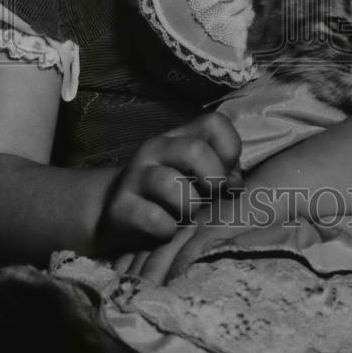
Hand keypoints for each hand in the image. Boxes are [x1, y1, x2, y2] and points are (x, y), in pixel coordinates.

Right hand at [95, 112, 241, 254]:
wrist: (116, 211)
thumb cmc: (169, 192)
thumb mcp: (196, 175)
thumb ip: (221, 172)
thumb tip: (235, 184)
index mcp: (180, 136)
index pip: (215, 123)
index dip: (230, 149)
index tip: (227, 173)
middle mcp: (156, 149)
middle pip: (195, 151)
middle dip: (213, 179)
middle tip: (209, 196)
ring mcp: (136, 176)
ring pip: (172, 185)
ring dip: (189, 207)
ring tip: (186, 214)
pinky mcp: (120, 206)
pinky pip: (154, 219)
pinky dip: (168, 229)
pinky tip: (166, 229)